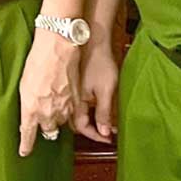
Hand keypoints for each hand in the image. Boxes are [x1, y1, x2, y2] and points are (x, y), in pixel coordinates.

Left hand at [19, 29, 80, 155]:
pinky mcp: (77, 101)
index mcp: (31, 109)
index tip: (24, 153)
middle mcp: (48, 112)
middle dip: (46, 127)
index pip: (28, 134)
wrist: (58, 47)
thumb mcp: (24, 84)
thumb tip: (28, 112)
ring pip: (62, 122)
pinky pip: (74, 115)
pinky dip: (70, 112)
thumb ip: (27, 102)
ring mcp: (64, 108)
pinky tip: (68, 105)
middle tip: (43, 118)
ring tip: (55, 106)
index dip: (26, 146)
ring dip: (58, 118)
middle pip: (48, 130)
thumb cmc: (37, 61)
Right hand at [76, 26, 119, 143]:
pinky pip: (80, 103)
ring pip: (78, 113)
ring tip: (108, 124)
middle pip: (77, 122)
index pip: (83, 127)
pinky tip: (100, 108)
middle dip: (93, 130)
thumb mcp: (106, 90)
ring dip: (92, 121)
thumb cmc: (99, 63)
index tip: (108, 139)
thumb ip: (104, 112)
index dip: (95, 135)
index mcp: (77, 102)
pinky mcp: (76, 84)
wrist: (92, 40)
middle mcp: (72, 99)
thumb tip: (105, 133)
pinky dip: (90, 110)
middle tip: (108, 134)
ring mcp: (72, 91)